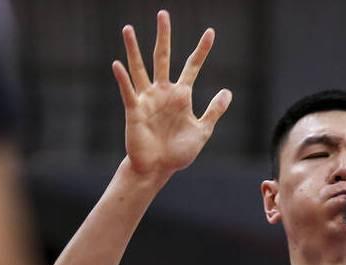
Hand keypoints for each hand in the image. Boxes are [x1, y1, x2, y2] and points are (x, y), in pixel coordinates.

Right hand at [111, 10, 231, 177]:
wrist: (158, 169)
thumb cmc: (178, 153)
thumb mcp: (202, 131)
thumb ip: (214, 111)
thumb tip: (228, 91)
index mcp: (181, 96)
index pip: (192, 66)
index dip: (202, 50)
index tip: (211, 32)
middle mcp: (163, 92)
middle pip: (163, 58)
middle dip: (164, 37)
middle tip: (163, 14)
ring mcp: (147, 99)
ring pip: (140, 69)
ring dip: (133, 49)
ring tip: (128, 29)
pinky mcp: (134, 110)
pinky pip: (128, 92)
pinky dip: (123, 79)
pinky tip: (117, 64)